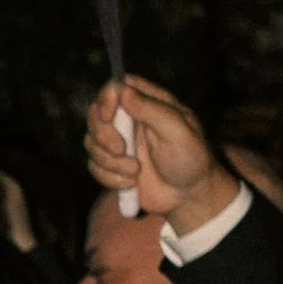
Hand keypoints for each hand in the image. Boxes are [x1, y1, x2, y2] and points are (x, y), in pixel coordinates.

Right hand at [84, 74, 237, 233]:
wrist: (189, 196)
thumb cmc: (191, 159)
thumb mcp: (178, 132)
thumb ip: (152, 110)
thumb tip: (124, 91)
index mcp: (149, 103)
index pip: (117, 87)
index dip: (107, 98)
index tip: (108, 116)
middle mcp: (130, 119)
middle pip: (96, 114)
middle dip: (103, 135)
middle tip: (121, 149)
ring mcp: (119, 142)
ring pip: (91, 143)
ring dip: (110, 162)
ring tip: (135, 172)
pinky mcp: (112, 165)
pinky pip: (94, 166)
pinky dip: (109, 178)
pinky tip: (131, 184)